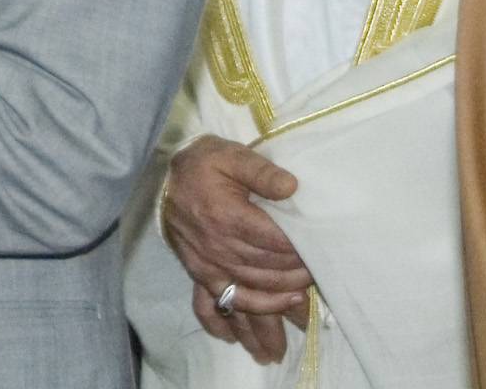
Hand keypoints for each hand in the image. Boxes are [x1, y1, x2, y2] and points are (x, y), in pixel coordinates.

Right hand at [161, 135, 311, 364]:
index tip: (318, 251)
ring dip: (273, 308)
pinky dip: (236, 319)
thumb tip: (291, 187)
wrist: (167, 178)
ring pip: (246, 293)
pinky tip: (250, 330)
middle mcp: (216, 247)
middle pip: (264, 271)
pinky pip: (215, 305)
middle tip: (316, 278)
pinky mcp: (199, 274)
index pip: (272, 242)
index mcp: (227, 216)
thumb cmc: (205, 164)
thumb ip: (262, 171)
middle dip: (293, 277)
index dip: (297, 250)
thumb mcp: (233, 155)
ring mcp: (206, 265)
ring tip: (298, 304)